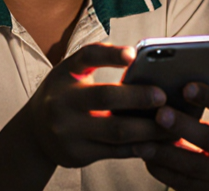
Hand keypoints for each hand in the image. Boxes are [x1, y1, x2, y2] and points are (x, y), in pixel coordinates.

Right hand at [23, 43, 171, 167]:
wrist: (35, 132)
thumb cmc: (64, 95)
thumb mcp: (71, 73)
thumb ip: (99, 63)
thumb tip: (142, 59)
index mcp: (65, 74)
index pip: (87, 57)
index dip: (110, 55)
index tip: (134, 53)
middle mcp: (63, 101)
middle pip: (105, 97)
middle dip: (138, 97)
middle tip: (163, 97)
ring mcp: (69, 131)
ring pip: (116, 131)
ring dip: (148, 128)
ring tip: (172, 123)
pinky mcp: (78, 154)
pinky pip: (115, 152)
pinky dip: (140, 147)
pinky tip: (158, 143)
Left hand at [135, 82, 208, 190]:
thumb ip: (206, 105)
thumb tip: (169, 83)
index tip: (186, 86)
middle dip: (183, 126)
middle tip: (160, 114)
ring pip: (191, 165)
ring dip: (163, 153)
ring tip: (141, 141)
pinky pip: (178, 181)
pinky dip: (159, 168)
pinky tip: (143, 155)